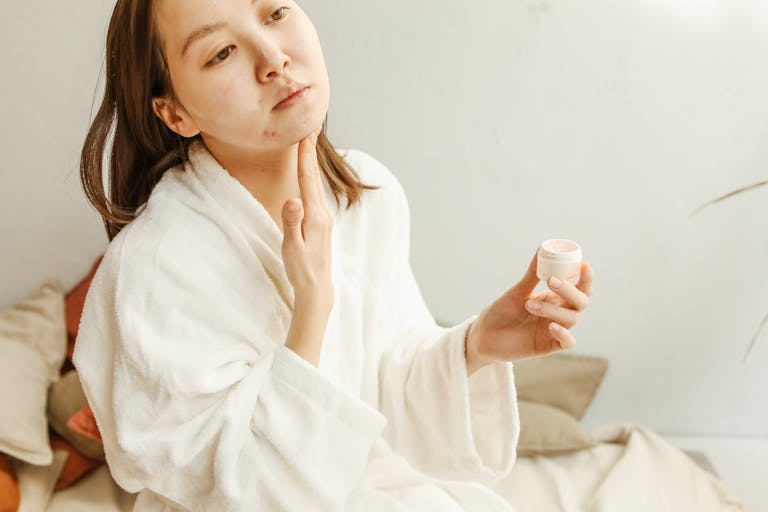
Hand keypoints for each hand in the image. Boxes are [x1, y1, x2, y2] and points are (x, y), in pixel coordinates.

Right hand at [280, 126, 333, 311]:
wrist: (317, 287)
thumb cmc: (301, 268)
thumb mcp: (292, 246)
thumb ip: (291, 221)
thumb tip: (292, 199)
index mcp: (314, 216)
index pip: (308, 179)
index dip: (305, 156)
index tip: (305, 134)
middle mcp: (322, 213)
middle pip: (314, 177)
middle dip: (310, 153)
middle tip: (309, 129)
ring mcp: (323, 218)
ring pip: (315, 184)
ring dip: (311, 163)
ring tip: (308, 145)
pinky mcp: (321, 223)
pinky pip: (315, 194)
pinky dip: (311, 178)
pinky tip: (309, 174)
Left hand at [466, 248, 593, 371]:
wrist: (484, 335)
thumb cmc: (501, 312)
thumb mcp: (517, 291)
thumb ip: (532, 274)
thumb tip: (542, 248)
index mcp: (554, 298)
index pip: (579, 288)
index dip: (586, 278)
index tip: (583, 264)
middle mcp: (558, 313)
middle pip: (580, 302)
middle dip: (570, 290)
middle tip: (551, 280)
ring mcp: (554, 330)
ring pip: (571, 319)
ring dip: (553, 309)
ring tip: (528, 304)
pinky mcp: (548, 347)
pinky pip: (567, 343)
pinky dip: (564, 334)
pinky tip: (552, 326)